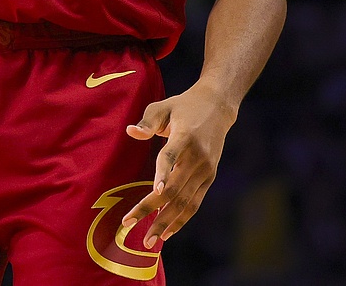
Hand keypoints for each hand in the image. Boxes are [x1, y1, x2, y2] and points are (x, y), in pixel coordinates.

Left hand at [121, 83, 236, 246]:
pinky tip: (167, 232)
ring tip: (148, 240)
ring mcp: (205, 170)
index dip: (162, 173)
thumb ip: (147, 121)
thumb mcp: (163, 106)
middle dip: (151, 209)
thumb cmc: (183, 106)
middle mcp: (197, 157)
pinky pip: (194, 203)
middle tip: (128, 224)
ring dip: (165, 222)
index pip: (170, 157)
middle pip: (174, 188)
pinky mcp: (209, 178)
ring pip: (185, 202)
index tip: (153, 191)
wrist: (217, 107)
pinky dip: (181, 219)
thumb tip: (131, 132)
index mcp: (185, 136)